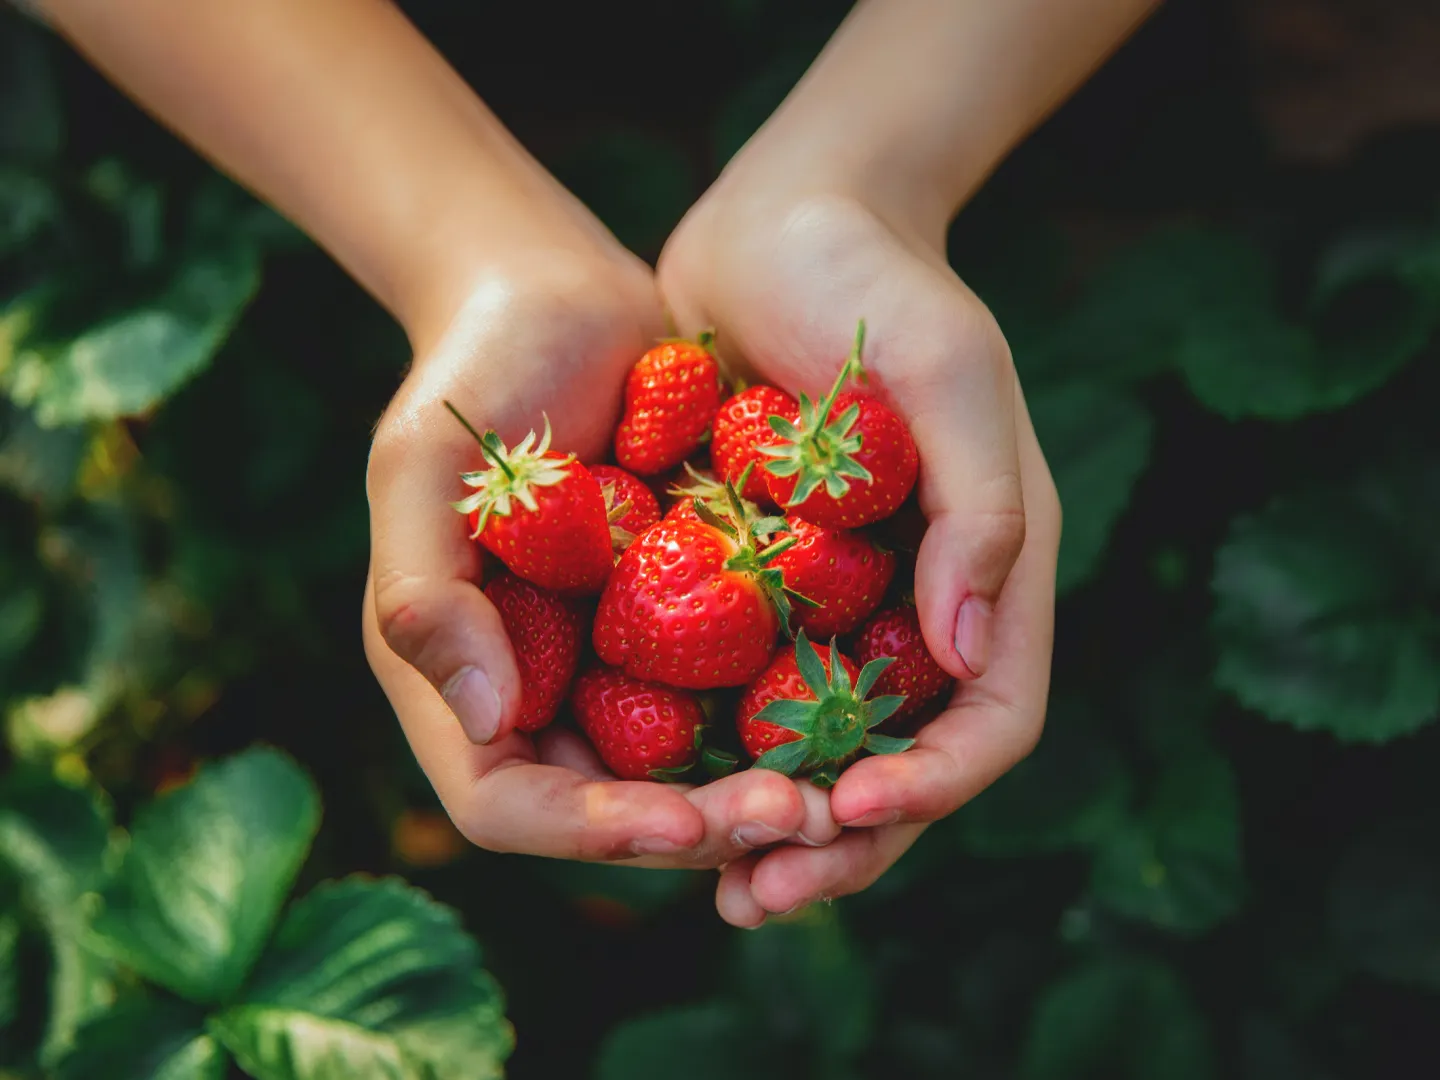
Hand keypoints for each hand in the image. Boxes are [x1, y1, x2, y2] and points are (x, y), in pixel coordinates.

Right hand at [362, 238, 829, 870]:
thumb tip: (483, 722)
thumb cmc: (475, 371)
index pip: (507, 802)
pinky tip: (853, 712)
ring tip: (837, 786)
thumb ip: (427, 594)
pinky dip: (781, 717)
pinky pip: (730, 692)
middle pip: (611, 807)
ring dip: (754, 789)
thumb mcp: (425, 469)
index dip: (590, 829)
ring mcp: (611, 658)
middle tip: (799, 814)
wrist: (560, 298)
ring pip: (683, 768)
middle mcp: (537, 687)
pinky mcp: (679, 619)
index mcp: (460, 674)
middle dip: (700, 825)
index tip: (685, 822)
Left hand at [658, 182, 1061, 924]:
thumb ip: (982, 508)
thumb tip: (969, 654)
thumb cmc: (875, 283)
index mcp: (988, 570)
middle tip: (759, 893)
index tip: (848, 805)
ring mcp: (839, 603)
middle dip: (842, 839)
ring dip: (772, 823)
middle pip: (901, 763)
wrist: (781, 220)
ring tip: (710, 880)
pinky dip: (712, 750)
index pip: (988, 719)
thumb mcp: (950, 372)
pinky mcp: (760, 586)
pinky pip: (742, 692)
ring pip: (818, 749)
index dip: (931, 784)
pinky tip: (650, 787)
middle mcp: (919, 606)